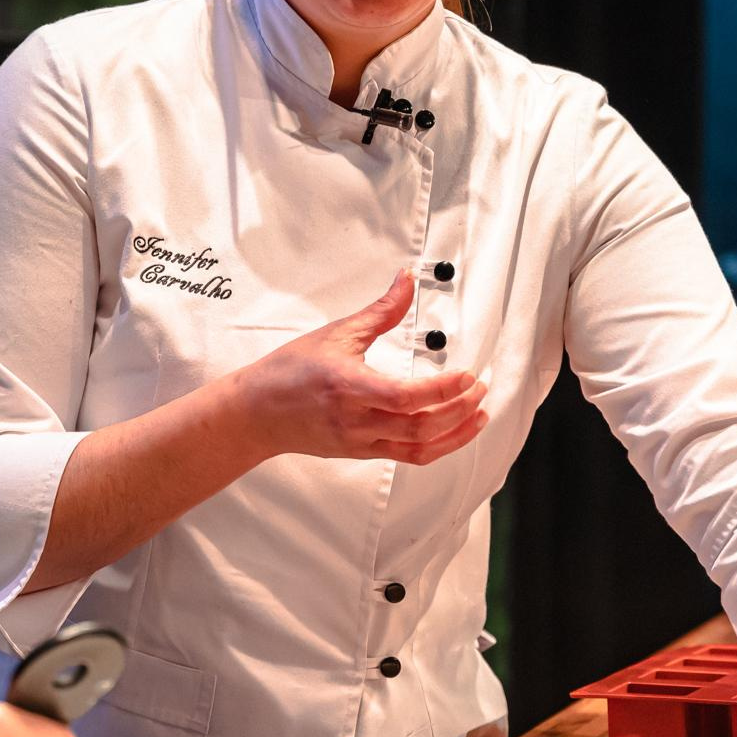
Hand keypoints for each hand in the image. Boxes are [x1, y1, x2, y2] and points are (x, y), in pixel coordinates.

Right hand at [232, 271, 488, 464]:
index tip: (467, 374)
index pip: (405, 398)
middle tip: (480, 387)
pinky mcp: (361, 454)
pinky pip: (407, 457)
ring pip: (418, 448)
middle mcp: (356, 421)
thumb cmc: (289, 372)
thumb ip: (380, 310)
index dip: (442, 390)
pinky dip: (437, 445)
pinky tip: (454, 429)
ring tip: (478, 412)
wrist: (256, 413)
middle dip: (458, 409)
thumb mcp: (336, 333)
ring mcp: (359, 442)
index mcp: (348, 387)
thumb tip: (407, 279)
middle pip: (419, 426)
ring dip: (455, 432)